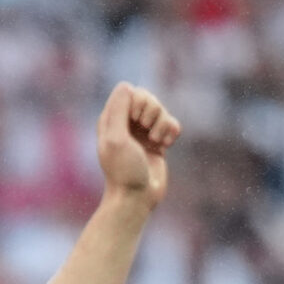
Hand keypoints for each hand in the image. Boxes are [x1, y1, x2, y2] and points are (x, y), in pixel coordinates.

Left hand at [96, 82, 180, 204]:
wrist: (136, 197)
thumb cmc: (123, 170)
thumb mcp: (116, 139)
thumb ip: (119, 111)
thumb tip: (127, 86)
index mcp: (111, 119)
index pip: (129, 91)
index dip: (138, 101)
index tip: (136, 120)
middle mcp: (126, 122)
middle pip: (148, 97)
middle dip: (153, 111)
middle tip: (147, 131)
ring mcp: (143, 132)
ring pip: (161, 110)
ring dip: (163, 123)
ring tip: (156, 142)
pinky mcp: (158, 141)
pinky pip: (171, 123)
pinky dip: (172, 131)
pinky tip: (167, 145)